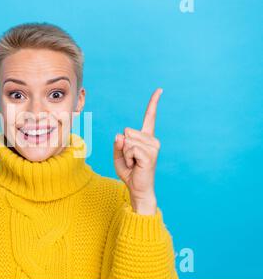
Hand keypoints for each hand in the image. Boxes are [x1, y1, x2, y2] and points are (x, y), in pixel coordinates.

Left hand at [113, 88, 162, 214]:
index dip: (153, 103)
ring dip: (124, 154)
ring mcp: (153, 146)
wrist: (137, 189)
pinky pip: (129, 148)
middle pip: (127, 131)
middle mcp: (152, 140)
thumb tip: (121, 135)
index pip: (149, 117)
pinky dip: (127, 157)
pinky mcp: (150, 154)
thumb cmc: (129, 172)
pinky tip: (135, 165)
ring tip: (133, 163)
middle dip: (122, 147)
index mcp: (145, 138)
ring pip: (127, 141)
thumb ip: (118, 144)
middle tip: (130, 159)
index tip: (160, 89)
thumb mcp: (118, 156)